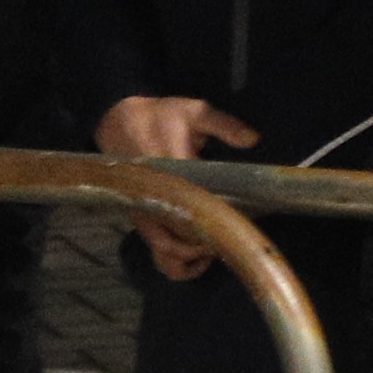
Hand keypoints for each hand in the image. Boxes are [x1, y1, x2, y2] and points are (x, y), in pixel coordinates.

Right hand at [100, 95, 256, 275]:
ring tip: (211, 251)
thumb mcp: (195, 111)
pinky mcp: (143, 219)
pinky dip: (175, 261)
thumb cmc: (161, 116)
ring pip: (163, 256)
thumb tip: (253, 140)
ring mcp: (146, 214)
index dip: (216, 224)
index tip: (238, 224)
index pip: (194, 210)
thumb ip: (225, 125)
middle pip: (174, 246)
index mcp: (170, 176)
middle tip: (227, 239)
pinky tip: (197, 255)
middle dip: (201, 249)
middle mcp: (155, 201)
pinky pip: (157, 250)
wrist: (119, 120)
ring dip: (188, 262)